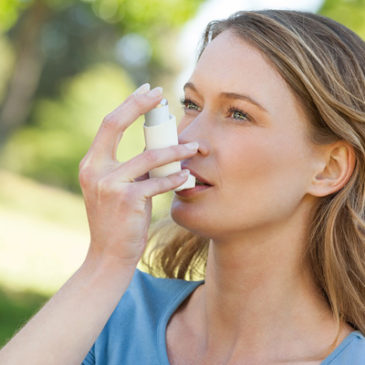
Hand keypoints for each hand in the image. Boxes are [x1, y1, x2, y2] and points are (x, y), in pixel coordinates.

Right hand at [79, 84, 198, 266]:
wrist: (108, 255)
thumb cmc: (117, 220)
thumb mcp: (116, 189)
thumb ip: (130, 168)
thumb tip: (157, 147)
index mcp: (92, 164)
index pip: (109, 124)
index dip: (128, 104)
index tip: (147, 92)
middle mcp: (94, 169)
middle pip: (115, 124)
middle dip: (140, 106)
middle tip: (163, 95)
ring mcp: (108, 184)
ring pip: (149, 156)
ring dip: (176, 150)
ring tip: (195, 148)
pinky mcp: (127, 200)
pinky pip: (158, 183)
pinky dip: (175, 179)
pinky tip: (187, 178)